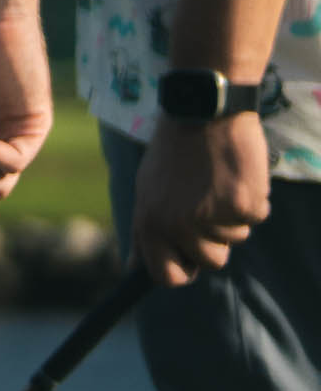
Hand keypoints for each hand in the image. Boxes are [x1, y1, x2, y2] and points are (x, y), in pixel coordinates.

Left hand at [136, 110, 271, 289]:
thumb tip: (133, 268)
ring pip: (236, 239)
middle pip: (211, 262)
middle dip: (216, 239)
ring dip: (234, 215)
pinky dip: (254, 198)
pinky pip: (257, 216)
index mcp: (149, 223)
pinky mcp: (241, 204)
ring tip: (218, 181)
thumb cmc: (175, 152)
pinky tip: (237, 173)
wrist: (202, 112)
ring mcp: (210, 217)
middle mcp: (177, 225)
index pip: (167, 277)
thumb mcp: (147, 190)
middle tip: (209, 202)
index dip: (185, 270)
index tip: (193, 259)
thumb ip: (145, 231)